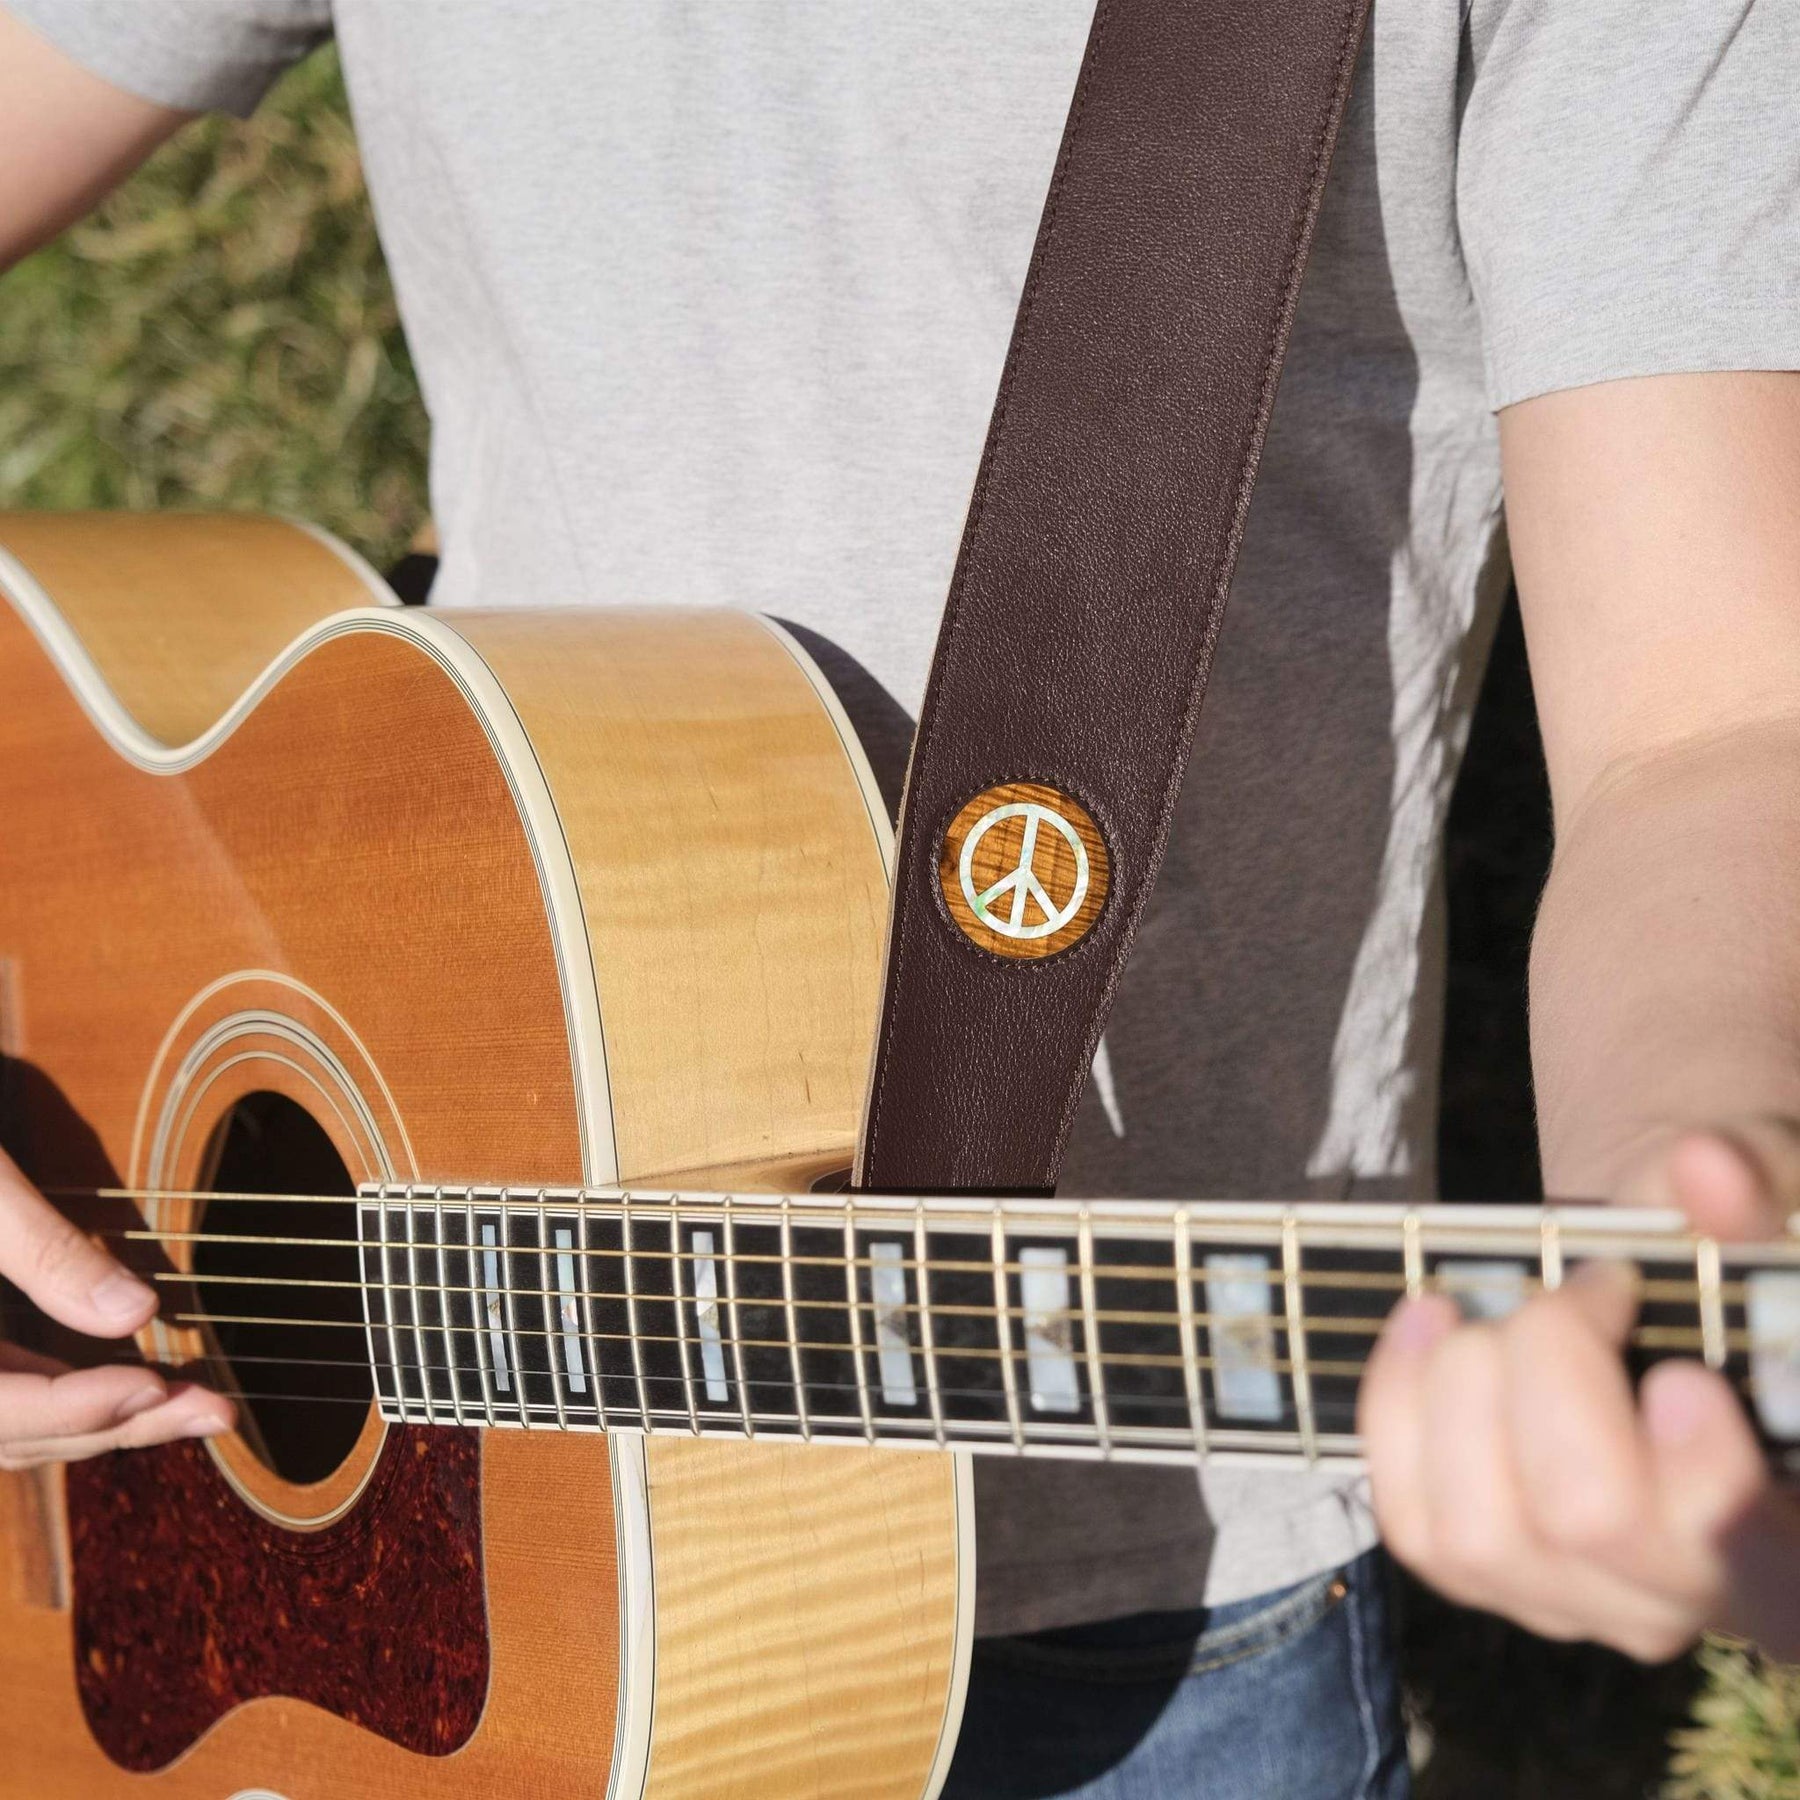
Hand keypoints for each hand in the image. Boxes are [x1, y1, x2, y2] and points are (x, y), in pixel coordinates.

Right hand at [0, 1147, 230, 1469]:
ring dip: (98, 1420)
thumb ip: (46, 1253)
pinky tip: (132, 1383)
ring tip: (193, 1405)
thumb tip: (140, 1312)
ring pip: (7, 1426)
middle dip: (114, 1424)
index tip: (158, 1385)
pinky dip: (65, 1397)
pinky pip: (2, 1395)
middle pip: (10, 1432)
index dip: (76, 1409)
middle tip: (217, 1412)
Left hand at [1361, 1125, 1799, 1660]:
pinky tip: (1428, 1321)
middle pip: (1585, 1517)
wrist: (1650, 1313)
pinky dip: (1398, 1401)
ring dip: (1465, 1383)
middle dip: (1554, 1364)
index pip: (1736, 1545)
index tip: (1681, 1370)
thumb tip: (1704, 1168)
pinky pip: (1408, 1514)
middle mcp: (1681, 1600)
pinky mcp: (1474, 1570)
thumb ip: (1755, 1192)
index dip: (1703, 1469)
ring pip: (1477, 1528)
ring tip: (1496, 1307)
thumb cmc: (1728, 1275)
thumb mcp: (1767, 1217)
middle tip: (1585, 1290)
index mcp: (1788, 1538)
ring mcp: (1565, 1601)